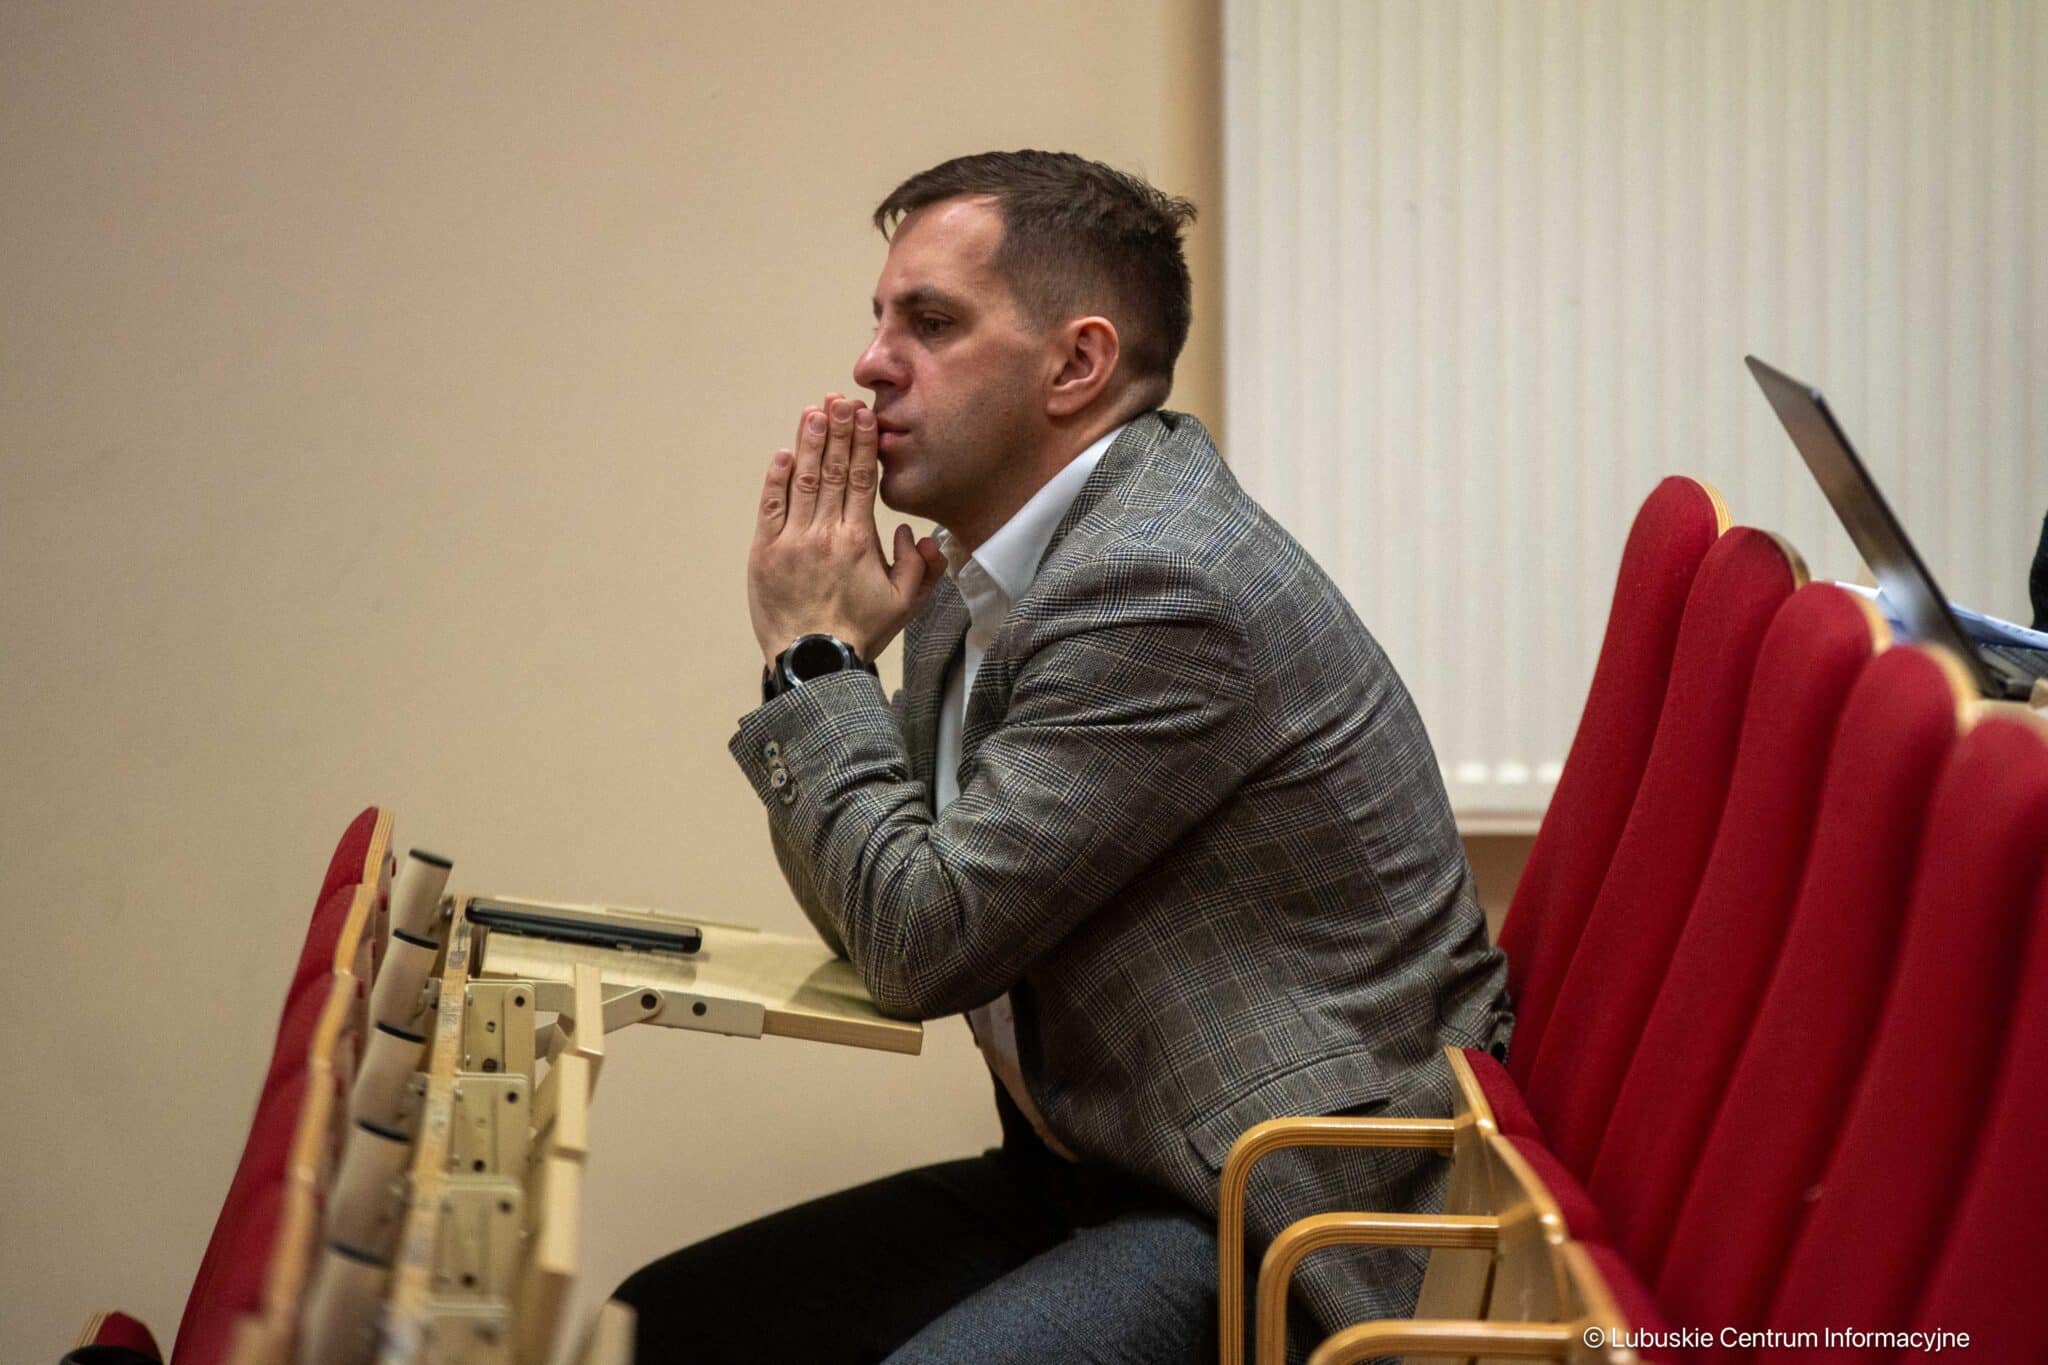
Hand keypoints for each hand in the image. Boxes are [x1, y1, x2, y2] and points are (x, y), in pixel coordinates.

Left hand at [748, 392, 945, 667]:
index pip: (860, 479)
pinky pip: (770, 507)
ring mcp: (791, 541)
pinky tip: (785, 454)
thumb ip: (918, 567)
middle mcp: (824, 533)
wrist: (814, 664)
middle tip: (839, 399)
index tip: (863, 415)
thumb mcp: (904, 605)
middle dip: (836, 431)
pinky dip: (776, 479)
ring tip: (814, 412)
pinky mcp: (764, 553)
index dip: (861, 443)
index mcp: (858, 541)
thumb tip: (917, 533)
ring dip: (808, 443)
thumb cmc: (860, 633)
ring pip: (801, 481)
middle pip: (831, 470)